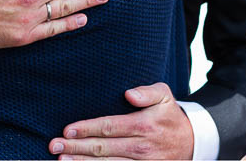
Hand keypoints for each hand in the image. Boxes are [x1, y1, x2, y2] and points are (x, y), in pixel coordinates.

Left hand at [52, 83, 191, 158]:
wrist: (191, 143)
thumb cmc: (169, 116)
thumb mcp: (166, 96)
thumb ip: (148, 91)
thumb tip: (129, 93)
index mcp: (145, 125)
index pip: (110, 127)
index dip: (88, 128)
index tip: (68, 129)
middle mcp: (141, 147)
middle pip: (103, 148)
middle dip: (77, 146)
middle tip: (55, 145)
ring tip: (62, 159)